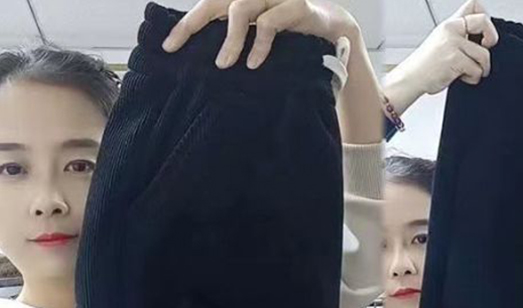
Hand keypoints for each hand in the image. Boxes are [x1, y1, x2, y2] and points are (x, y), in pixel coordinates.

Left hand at [161, 0, 358, 69]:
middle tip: (180, 51)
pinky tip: (254, 63)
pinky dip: (260, 44)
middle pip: (215, 1)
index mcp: (243, 1)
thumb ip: (239, 44)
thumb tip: (212, 67)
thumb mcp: (261, 41)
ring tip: (225, 65)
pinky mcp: (296, 4)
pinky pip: (271, 23)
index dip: (185, 25)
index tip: (168, 47)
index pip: (207, 7)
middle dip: (193, 25)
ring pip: (240, 9)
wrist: (335, 29)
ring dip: (230, 40)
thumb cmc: (294, 38)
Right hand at [383, 0, 498, 115]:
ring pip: (483, 54)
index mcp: (449, 24)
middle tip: (486, 48)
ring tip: (470, 71)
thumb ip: (459, 37)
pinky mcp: (455, 59)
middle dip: (492, 37)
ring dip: (482, 68)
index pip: (474, 5)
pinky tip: (464, 78)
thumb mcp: (441, 41)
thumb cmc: (425, 64)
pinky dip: (474, 78)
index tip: (483, 34)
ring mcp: (453, 44)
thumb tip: (482, 41)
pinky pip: (476, 69)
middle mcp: (451, 30)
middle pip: (484, 21)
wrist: (412, 77)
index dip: (485, 17)